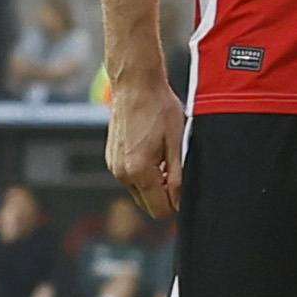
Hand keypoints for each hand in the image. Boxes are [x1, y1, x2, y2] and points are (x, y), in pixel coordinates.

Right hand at [104, 76, 183, 216]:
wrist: (135, 86)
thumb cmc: (159, 109)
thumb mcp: (177, 142)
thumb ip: (177, 176)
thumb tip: (179, 201)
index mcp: (138, 171)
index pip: (159, 209)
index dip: (176, 204)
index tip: (185, 188)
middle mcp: (121, 173)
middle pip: (147, 204)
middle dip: (164, 195)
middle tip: (177, 170)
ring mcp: (114, 166)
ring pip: (139, 191)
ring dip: (154, 183)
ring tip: (165, 156)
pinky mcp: (112, 159)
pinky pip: (130, 178)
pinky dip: (144, 173)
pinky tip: (154, 151)